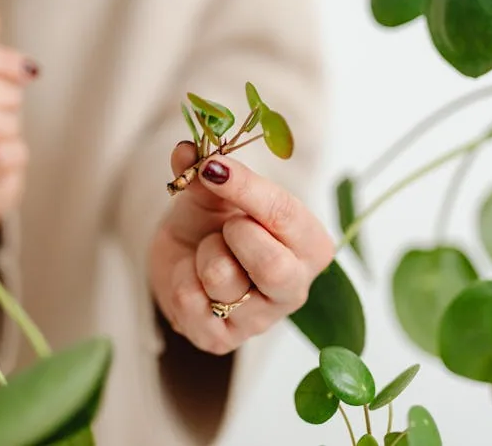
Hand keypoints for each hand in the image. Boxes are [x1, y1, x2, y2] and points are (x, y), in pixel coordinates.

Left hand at [149, 142, 333, 354]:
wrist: (183, 258)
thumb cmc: (213, 221)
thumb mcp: (214, 191)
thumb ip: (206, 172)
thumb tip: (186, 151)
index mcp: (310, 245)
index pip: (287, 216)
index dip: (247, 188)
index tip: (212, 167)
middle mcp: (294, 288)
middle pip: (273, 267)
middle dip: (236, 235)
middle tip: (225, 223)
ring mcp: (259, 320)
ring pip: (223, 280)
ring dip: (203, 253)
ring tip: (208, 251)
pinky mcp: (222, 340)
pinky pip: (192, 302)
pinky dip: (181, 278)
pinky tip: (193, 277)